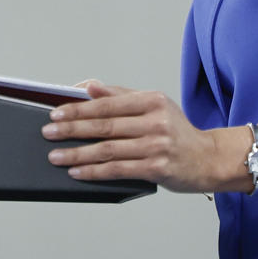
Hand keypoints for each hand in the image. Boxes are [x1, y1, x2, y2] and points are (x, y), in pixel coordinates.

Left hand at [39, 80, 237, 193]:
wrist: (209, 159)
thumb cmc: (177, 131)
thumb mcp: (154, 105)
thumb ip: (120, 96)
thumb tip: (88, 87)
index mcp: (151, 101)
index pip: (106, 104)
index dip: (77, 109)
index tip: (55, 113)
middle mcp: (155, 121)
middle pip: (104, 126)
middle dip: (71, 130)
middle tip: (48, 133)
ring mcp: (157, 146)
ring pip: (108, 149)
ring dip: (77, 153)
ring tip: (55, 155)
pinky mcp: (157, 168)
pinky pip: (118, 169)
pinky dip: (94, 171)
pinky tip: (77, 171)